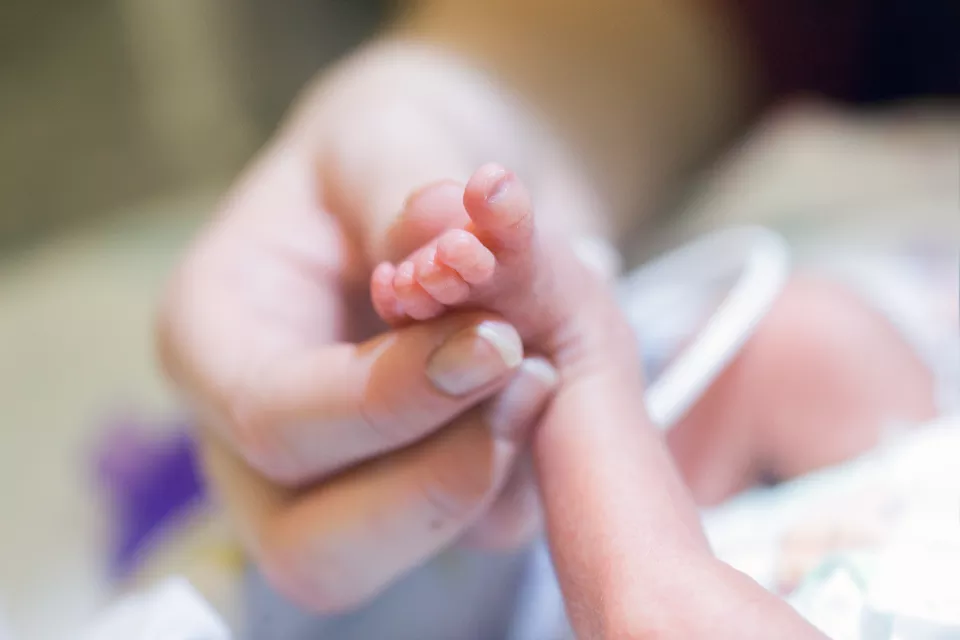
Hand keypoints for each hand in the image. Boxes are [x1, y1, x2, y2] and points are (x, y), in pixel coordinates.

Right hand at [155, 40, 594, 611]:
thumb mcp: (384, 131)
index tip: (495, 341)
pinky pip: (470, 534)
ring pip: (391, 559)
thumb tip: (450, 235)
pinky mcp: (410, 496)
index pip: (269, 418)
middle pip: (310, 543)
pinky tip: (545, 388)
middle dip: (432, 481)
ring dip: (486, 485)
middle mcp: (253, 436)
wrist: (442, 179)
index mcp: (213, 337)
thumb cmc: (386, 150)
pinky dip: (522, 478)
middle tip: (528, 375)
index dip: (383, 400)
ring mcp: (330, 480)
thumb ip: (405, 188)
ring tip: (545, 371)